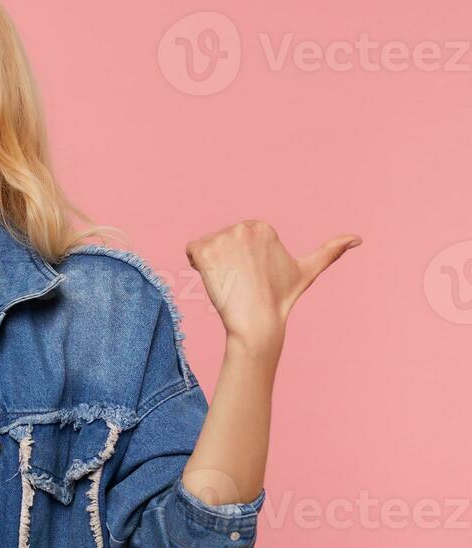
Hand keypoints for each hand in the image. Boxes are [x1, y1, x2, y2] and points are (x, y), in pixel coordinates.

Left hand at [185, 220, 360, 355]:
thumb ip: (330, 251)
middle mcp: (243, 227)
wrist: (258, 321)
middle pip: (219, 241)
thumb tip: (359, 239)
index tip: (252, 275)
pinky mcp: (204, 250)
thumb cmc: (280, 298)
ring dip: (212, 265)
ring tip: (230, 281)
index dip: (240, 259)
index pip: (236, 238)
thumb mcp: (306, 271)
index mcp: (262, 227)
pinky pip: (189, 252)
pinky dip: (195, 266)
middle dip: (225, 261)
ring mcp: (223, 237)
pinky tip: (213, 278)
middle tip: (241, 281)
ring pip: (205, 247)